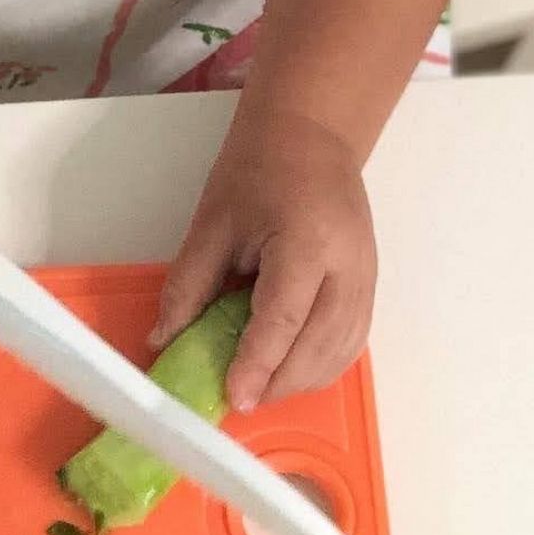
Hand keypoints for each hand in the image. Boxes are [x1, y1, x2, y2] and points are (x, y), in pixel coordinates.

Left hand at [152, 117, 376, 410]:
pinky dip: (319, 366)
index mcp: (307, 242)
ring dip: (299, 380)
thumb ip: (189, 284)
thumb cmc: (260, 170)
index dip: (258, 362)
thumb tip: (163, 338)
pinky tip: (286, 372)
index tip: (233, 395)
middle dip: (278, 382)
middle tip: (236, 399)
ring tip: (256, 389)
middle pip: (319, 346)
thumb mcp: (212, 223)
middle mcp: (349, 267)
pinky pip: (350, 342)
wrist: (312, 135)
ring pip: (340, 352)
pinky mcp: (369, 287)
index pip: (284, 317)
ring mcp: (367, 279)